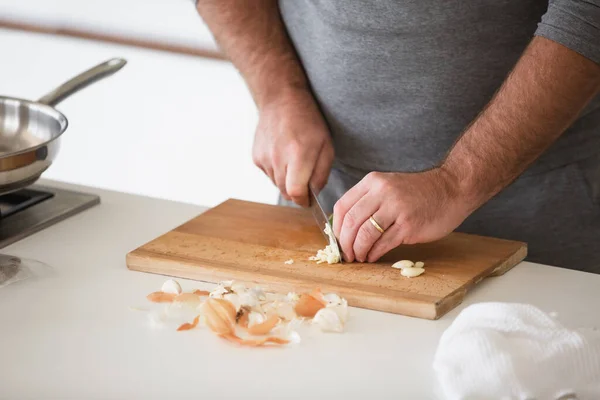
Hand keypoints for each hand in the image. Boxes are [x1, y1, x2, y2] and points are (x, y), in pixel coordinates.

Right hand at [252, 88, 333, 206]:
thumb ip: (321, 173)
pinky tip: (283, 155)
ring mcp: (263, 158)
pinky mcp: (256, 157)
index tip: (309, 200)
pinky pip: (268, 174)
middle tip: (306, 180)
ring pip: (277, 184)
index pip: (295, 192)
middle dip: (297, 192)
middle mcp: (277, 158)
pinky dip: (277, 171)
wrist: (281, 100)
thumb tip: (314, 193)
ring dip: (287, 181)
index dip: (303, 200)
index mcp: (298, 155)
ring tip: (294, 162)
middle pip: (285, 192)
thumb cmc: (308, 121)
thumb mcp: (326, 146)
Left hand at [332, 168, 471, 262]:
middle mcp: (382, 192)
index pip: (343, 207)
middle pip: (351, 222)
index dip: (336, 228)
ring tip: (359, 257)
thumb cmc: (417, 193)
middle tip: (346, 255)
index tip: (337, 241)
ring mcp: (396, 208)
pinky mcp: (409, 225)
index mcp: (373, 182)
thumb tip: (345, 228)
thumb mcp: (388, 187)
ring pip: (365, 234)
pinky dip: (374, 253)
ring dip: (358, 250)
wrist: (451, 189)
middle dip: (345, 243)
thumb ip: (368, 202)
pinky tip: (372, 257)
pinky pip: (384, 243)